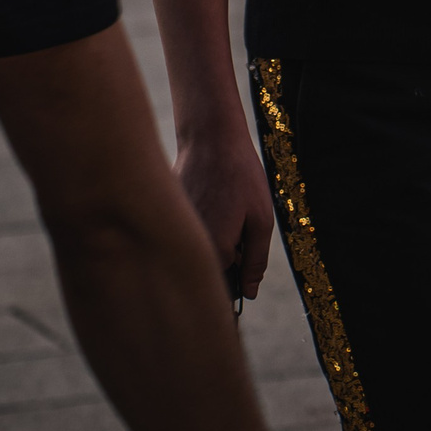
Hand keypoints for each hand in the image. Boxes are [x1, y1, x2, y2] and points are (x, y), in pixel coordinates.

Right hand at [177, 124, 276, 299]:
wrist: (210, 138)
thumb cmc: (241, 176)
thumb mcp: (260, 219)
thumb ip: (255, 260)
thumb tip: (249, 292)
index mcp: (215, 250)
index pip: (227, 283)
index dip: (240, 270)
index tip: (245, 250)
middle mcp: (189, 245)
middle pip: (210, 267)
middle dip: (227, 256)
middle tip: (237, 219)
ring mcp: (176, 230)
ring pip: (199, 247)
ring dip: (214, 236)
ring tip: (224, 204)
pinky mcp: (169, 216)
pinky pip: (189, 230)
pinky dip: (201, 220)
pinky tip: (210, 195)